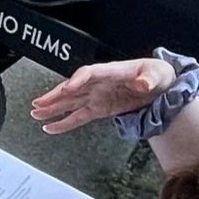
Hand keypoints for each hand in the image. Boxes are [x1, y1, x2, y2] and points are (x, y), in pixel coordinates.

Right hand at [28, 57, 177, 134]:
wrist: (162, 85)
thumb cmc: (157, 74)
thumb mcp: (156, 74)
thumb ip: (148, 79)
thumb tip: (142, 83)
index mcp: (111, 71)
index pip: (90, 73)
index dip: (78, 79)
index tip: (67, 88)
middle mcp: (99, 83)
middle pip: (72, 88)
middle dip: (55, 95)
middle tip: (39, 102)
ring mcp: (97, 96)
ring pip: (70, 102)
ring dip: (53, 107)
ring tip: (36, 112)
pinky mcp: (99, 108)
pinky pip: (78, 116)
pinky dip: (64, 122)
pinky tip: (50, 127)